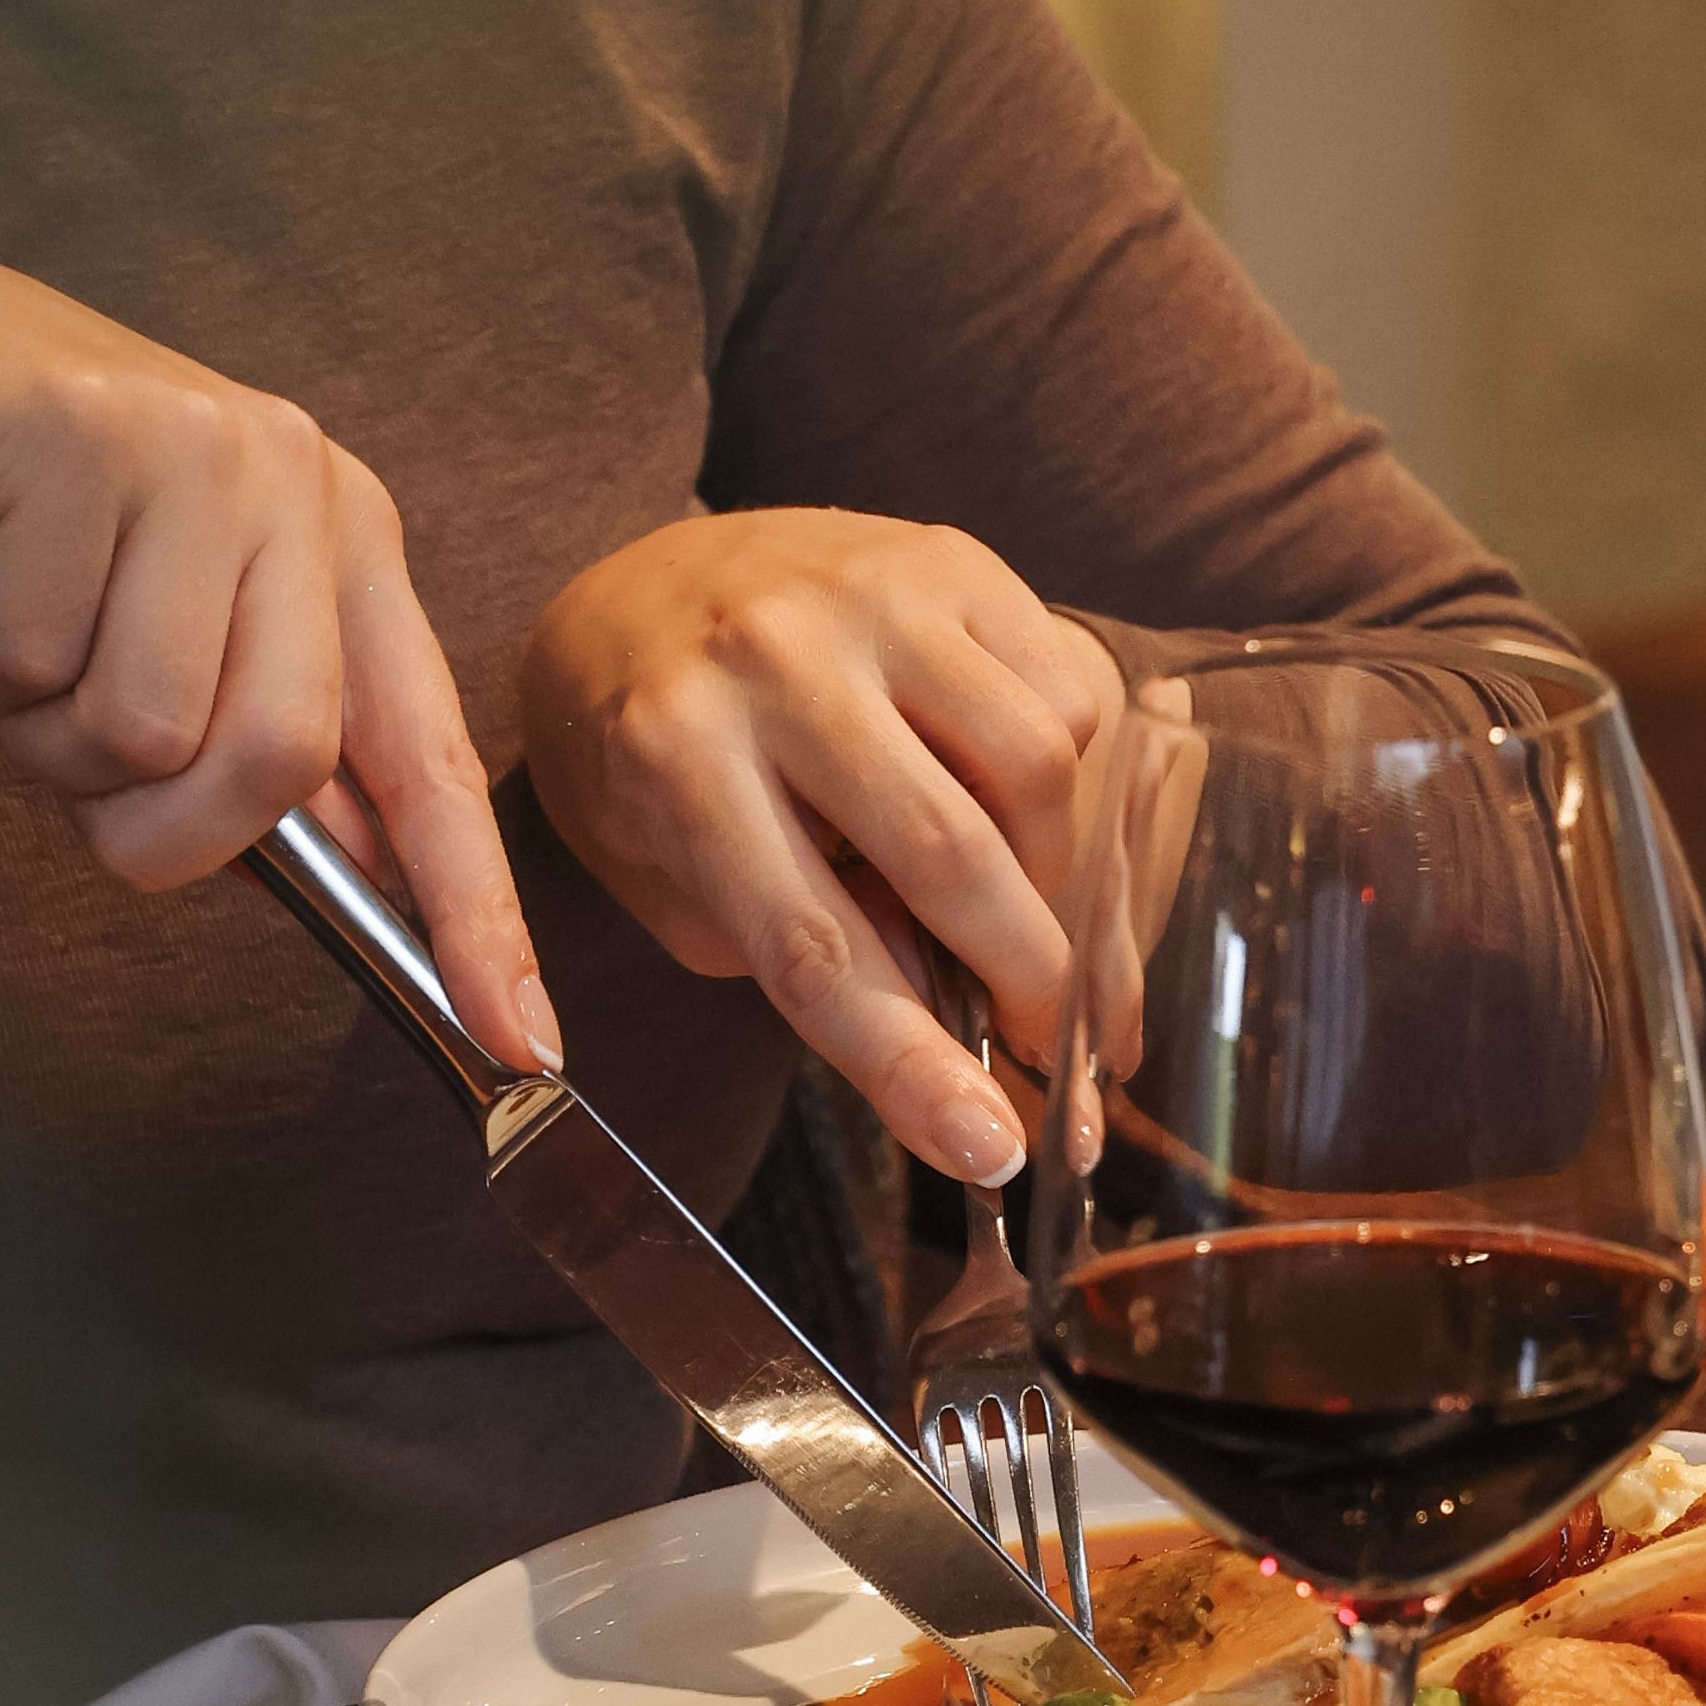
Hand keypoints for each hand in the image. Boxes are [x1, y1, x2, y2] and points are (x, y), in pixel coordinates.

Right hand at [0, 217, 554, 1072]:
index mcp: (351, 544)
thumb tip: (368, 894)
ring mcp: (196, 445)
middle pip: (276, 760)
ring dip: (42, 734)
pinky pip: (27, 655)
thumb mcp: (170, 639)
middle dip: (159, 823)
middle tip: (77, 767)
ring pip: (140, 722)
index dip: (478, 912)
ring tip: (15, 640)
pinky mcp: (74, 428)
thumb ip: (262, 754)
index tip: (525, 1047)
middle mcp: (297, 481)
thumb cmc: (30, 538)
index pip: (432, 759)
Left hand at [521, 510, 1123, 1183]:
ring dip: (1052, 872)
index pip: (813, 945)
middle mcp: (773, 662)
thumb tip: (964, 1035)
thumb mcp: (682, 887)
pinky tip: (1015, 792)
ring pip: (1034, 767)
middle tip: (1049, 1044)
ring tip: (1019, 905)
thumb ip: (805, 956)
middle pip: (948, 856)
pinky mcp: (949, 557)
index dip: (910, 1063)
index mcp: (673, 760)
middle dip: (1025, 980)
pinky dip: (1066, 767)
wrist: (636, 585)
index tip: (990, 1148)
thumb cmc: (654, 762)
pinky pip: (1068, 687)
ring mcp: (870, 595)